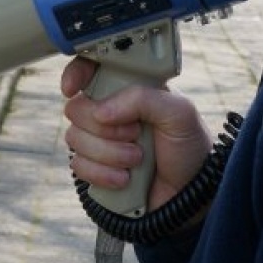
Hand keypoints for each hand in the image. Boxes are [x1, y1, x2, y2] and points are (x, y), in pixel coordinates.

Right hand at [61, 56, 212, 213]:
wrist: (190, 193)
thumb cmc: (188, 146)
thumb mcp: (178, 112)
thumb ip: (142, 98)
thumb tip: (101, 112)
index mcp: (127, 90)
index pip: (90, 70)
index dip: (75, 75)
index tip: (71, 88)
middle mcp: (108, 112)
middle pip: (76, 109)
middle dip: (105, 127)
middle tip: (135, 134)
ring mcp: (99, 141)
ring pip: (75, 139)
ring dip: (109, 153)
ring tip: (137, 159)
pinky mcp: (95, 168)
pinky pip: (78, 166)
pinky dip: (103, 174)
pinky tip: (125, 178)